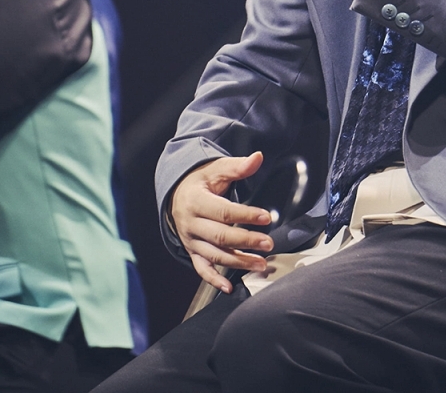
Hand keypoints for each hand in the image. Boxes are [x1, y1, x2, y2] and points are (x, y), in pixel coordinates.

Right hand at [170, 151, 273, 292]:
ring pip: (215, 255)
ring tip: (261, 264)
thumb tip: (258, 157)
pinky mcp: (192, 252)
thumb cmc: (201, 181)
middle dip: (246, 241)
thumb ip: (238, 166)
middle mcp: (191, 224)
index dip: (246, 215)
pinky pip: (201, 269)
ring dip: (238, 262)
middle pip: (220, 236)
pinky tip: (229, 287)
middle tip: (268, 244)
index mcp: (196, 201)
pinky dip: (214, 280)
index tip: (267, 217)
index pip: (224, 212)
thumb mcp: (216, 169)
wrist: (177, 194)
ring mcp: (190, 240)